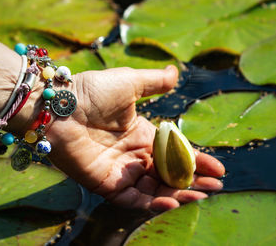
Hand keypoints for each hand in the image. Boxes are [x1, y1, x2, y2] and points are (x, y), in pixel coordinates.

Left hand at [46, 65, 224, 210]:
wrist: (57, 105)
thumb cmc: (91, 91)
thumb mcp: (129, 82)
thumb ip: (154, 82)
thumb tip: (176, 72)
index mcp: (142, 133)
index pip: (174, 152)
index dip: (196, 160)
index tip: (218, 167)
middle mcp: (133, 155)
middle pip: (168, 174)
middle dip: (192, 181)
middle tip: (216, 186)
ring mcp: (119, 171)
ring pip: (153, 188)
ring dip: (178, 194)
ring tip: (201, 195)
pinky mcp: (104, 183)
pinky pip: (131, 198)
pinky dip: (151, 202)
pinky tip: (172, 201)